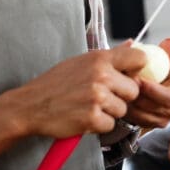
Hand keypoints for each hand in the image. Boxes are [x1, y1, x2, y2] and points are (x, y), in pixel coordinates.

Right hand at [1, 44, 146, 138]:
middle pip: (133, 90)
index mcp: (99, 59)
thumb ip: (109, 56)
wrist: (31, 105)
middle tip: (101, 97)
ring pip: (122, 110)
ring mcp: (97, 98)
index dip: (136, 71)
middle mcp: (101, 76)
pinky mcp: (92, 118)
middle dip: (121, 97)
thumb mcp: (81, 62)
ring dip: (109, 112)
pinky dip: (99, 125)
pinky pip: (110, 125)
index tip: (127, 76)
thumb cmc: (55, 83)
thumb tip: (133, 44)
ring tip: (88, 106)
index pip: (139, 59)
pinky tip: (83, 116)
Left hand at [124, 39, 169, 127]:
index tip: (139, 80)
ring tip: (119, 90)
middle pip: (155, 109)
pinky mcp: (149, 124)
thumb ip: (166, 52)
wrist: (150, 83)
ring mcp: (161, 119)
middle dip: (138, 97)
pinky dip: (127, 111)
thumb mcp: (163, 60)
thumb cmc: (158, 71)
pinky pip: (136, 121)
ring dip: (130, 104)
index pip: (169, 97)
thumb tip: (169, 43)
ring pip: (144, 117)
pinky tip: (119, 99)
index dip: (154, 90)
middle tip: (124, 84)